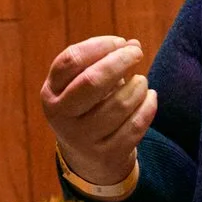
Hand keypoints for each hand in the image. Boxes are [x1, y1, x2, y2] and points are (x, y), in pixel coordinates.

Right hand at [41, 35, 155, 185]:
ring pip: (119, 104)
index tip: (120, 42)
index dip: (99, 46)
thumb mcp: (84, 84)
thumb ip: (104, 61)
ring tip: (141, 82)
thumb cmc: (89, 108)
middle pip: (92, 80)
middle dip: (120, 61)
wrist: (88, 159)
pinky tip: (150, 97)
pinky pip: (135, 126)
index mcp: (50, 92)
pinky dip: (148, 107)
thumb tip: (133, 45)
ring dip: (138, 86)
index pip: (72, 60)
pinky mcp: (106, 155)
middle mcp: (61, 116)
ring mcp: (82, 139)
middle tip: (136, 53)